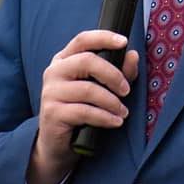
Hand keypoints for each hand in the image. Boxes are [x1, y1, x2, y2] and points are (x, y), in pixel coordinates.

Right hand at [27, 30, 139, 183]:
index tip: (124, 42)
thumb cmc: (82, 110)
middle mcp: (54, 71)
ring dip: (112, 102)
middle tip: (127, 90)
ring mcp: (50, 92)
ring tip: (123, 112)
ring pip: (88, 89)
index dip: (104, 38)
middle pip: (87, 61)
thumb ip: (119, 71)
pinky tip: (115, 122)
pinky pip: (84, 111)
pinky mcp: (52, 113)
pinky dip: (105, 117)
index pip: (83, 40)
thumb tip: (133, 55)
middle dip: (113, 74)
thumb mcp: (102, 88)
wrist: (59, 145)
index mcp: (65, 59)